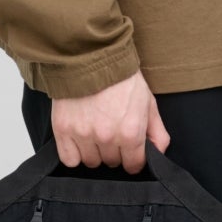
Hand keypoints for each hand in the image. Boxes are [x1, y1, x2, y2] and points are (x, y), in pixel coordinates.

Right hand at [50, 69, 170, 172]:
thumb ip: (157, 132)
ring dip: (94, 152)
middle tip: (111, 133)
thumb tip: (158, 153)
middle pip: (112, 163)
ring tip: (94, 133)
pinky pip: (69, 159)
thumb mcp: (148, 102)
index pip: (133, 166)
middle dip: (114, 152)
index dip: (133, 159)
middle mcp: (108, 137)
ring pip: (91, 162)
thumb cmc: (122, 78)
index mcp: (131, 132)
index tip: (129, 151)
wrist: (92, 56)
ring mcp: (84, 134)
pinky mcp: (63, 130)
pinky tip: (79, 140)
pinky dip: (74, 154)